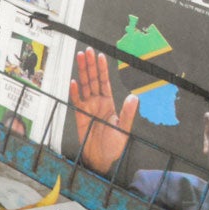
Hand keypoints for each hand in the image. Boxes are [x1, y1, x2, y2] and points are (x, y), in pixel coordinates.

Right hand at [71, 50, 137, 175]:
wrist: (101, 158)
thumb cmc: (113, 146)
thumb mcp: (124, 129)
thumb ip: (128, 113)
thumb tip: (135, 98)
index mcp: (109, 104)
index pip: (105, 82)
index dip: (103, 69)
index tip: (101, 56)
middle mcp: (97, 103)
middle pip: (93, 80)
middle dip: (90, 65)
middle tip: (87, 51)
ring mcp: (87, 108)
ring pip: (84, 86)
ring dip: (82, 72)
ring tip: (80, 58)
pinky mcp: (79, 115)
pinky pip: (75, 100)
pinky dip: (74, 91)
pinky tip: (74, 82)